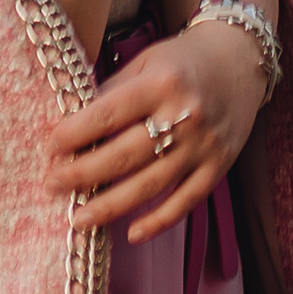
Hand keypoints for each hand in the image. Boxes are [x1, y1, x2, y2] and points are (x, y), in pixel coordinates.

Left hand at [45, 14, 267, 242]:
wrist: (242, 59)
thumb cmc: (184, 59)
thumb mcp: (146, 62)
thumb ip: (114, 93)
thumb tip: (73, 129)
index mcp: (162, 83)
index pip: (108, 115)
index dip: (74, 135)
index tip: (49, 148)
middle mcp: (185, 116)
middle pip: (124, 156)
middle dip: (82, 174)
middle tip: (52, 185)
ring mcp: (203, 146)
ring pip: (150, 185)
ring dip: (110, 206)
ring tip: (78, 218)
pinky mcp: (217, 166)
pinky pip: (185, 201)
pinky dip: (159, 222)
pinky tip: (132, 233)